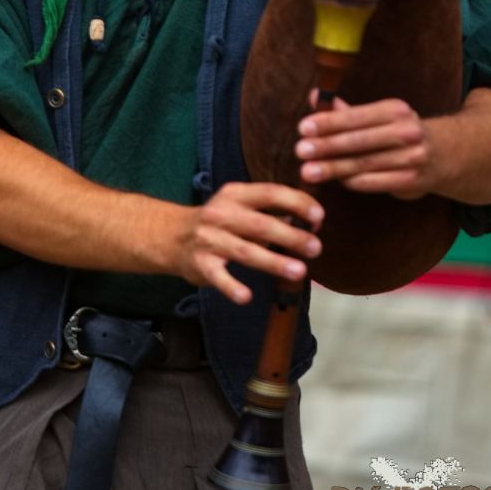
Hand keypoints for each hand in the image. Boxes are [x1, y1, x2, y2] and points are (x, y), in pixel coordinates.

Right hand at [175, 182, 323, 304]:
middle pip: (260, 224)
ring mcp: (209, 239)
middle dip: (290, 236)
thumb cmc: (218, 222)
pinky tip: (246, 297)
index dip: (296, 202)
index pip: (269, 192)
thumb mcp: (238, 206)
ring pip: (244, 251)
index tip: (318, 216)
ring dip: (273, 261)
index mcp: (235, 195)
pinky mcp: (200, 264)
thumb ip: (270, 212)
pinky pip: (218, 277)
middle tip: (315, 248)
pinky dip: (231, 287)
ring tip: (299, 271)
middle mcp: (221, 214)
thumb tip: (309, 223)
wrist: (171, 235)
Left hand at [295, 94, 432, 199]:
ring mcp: (412, 158)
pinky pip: (373, 183)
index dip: (328, 122)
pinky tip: (334, 180)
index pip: (355, 116)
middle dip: (326, 146)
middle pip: (358, 141)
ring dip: (333, 168)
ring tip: (307, 171)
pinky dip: (351, 182)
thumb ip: (345, 111)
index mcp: (395, 110)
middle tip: (300, 150)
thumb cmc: (398, 132)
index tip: (303, 128)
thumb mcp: (378, 116)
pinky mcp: (411, 181)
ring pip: (364, 164)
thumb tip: (314, 95)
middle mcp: (407, 132)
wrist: (443, 155)